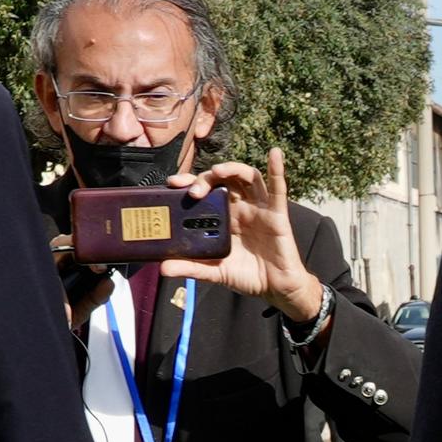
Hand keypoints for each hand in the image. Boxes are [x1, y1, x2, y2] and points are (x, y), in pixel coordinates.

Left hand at [170, 155, 327, 331]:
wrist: (274, 288)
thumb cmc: (247, 275)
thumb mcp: (215, 271)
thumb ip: (191, 268)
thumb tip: (164, 268)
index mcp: (224, 216)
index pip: (206, 191)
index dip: (190, 183)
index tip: (172, 183)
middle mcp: (240, 207)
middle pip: (223, 180)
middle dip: (206, 178)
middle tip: (193, 190)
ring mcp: (259, 208)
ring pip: (247, 177)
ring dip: (233, 168)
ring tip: (218, 170)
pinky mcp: (277, 214)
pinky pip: (278, 188)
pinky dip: (277, 169)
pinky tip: (274, 154)